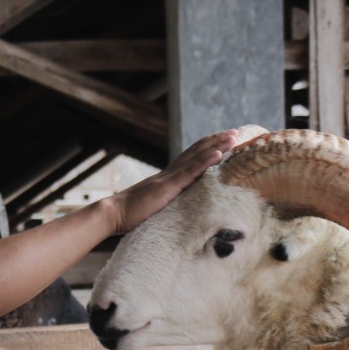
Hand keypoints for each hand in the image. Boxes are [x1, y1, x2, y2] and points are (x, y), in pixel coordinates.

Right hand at [104, 130, 239, 234]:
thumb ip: (164, 206)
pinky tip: (220, 154)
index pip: (190, 159)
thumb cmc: (129, 216)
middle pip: (196, 152)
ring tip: (233, 137)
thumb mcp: (153, 209)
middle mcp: (169, 174)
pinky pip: (190, 172)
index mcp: (166, 179)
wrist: (113, 214)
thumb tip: (173, 213)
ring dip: (217, 146)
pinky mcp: (168, 187)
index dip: (206, 149)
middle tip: (235, 132)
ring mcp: (169, 179)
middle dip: (216, 142)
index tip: (222, 142)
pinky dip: (206, 161)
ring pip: (197, 157)